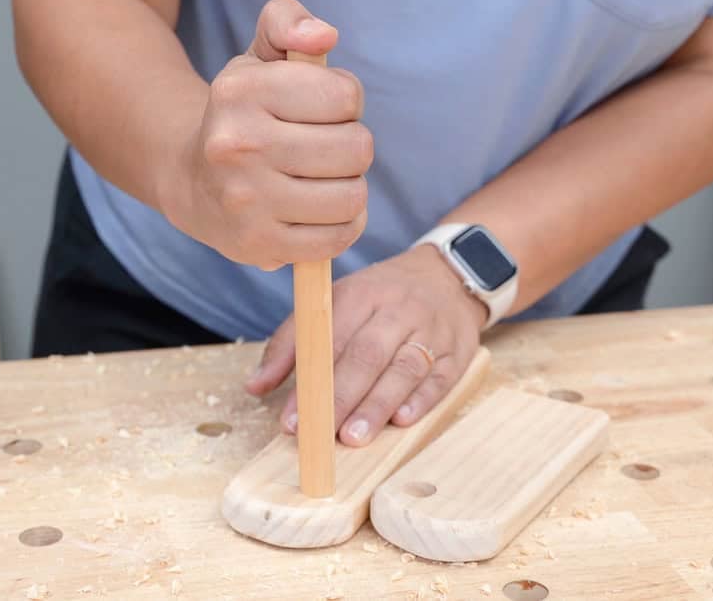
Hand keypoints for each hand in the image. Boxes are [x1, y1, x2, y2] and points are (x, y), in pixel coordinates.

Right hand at [158, 0, 372, 269]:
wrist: (191, 181)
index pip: (345, 96)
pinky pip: (338, 238)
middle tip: (325, 148)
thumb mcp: (259, 56)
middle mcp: (238, 145)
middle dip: (352, 146)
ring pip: (352, 197)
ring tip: (323, 180)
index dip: (346, 102)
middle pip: (357, 148)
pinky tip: (321, 211)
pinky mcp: (258, 245)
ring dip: (350, 188)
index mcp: (241, 91)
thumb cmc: (244, 113)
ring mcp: (246, 201)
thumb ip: (287, 22)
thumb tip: (322, 35)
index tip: (322, 108)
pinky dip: (343, 226)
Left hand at [245, 245, 487, 445]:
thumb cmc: (381, 297)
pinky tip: (402, 420)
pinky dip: (422, 401)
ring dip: (378, 405)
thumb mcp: (336, 302)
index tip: (291, 418)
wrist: (447, 275)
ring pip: (404, 369)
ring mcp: (432, 330)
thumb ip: (294, 342)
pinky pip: (441, 377)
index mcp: (362, 294)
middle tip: (322, 434)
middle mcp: (398, 309)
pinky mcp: (458, 351)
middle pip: (368, 354)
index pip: (332, 337)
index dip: (310, 380)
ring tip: (355, 436)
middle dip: (343, 397)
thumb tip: (254, 386)